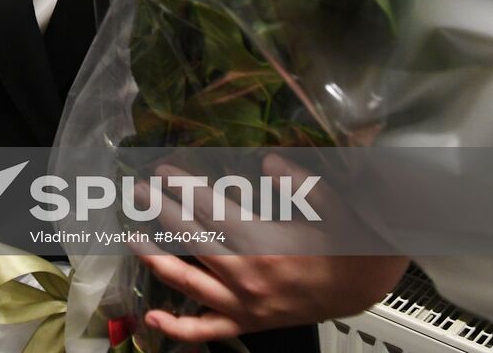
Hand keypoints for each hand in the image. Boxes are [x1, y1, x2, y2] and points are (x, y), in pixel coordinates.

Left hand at [135, 155, 408, 342]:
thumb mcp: (330, 204)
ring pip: (187, 282)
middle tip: (138, 191)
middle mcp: (247, 277)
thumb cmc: (345, 244)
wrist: (361, 287)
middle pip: (190, 238)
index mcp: (264, 244)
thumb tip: (269, 161)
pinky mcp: (246, 323)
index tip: (162, 170)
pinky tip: (153, 318)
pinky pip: (205, 330)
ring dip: (155, 259)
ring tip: (131, 238)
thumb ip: (299, 182)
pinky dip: (177, 329)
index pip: (209, 209)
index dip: (182, 187)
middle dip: (160, 210)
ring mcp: (244, 304)